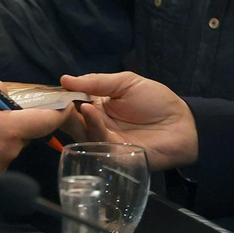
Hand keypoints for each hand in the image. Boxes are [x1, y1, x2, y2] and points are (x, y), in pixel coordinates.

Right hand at [62, 71, 198, 169]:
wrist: (183, 125)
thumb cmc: (157, 101)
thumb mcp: (126, 83)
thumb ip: (96, 82)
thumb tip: (64, 79)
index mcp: (98, 106)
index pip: (73, 103)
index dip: (62, 98)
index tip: (50, 92)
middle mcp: (97, 124)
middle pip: (72, 121)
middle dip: (62, 111)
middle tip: (54, 101)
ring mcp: (104, 140)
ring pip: (80, 132)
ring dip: (73, 118)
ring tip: (70, 104)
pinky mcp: (112, 153)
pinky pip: (97, 140)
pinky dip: (91, 124)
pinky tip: (89, 110)